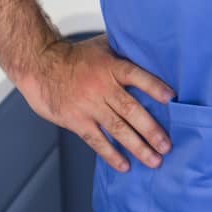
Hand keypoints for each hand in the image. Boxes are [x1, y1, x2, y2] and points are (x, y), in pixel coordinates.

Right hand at [18, 34, 174, 171]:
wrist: (40, 65)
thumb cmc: (74, 56)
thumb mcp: (102, 46)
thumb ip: (124, 51)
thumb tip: (152, 49)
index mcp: (111, 67)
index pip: (137, 76)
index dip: (154, 86)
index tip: (171, 98)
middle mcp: (102, 87)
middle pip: (131, 110)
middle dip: (151, 130)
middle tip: (167, 146)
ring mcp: (89, 106)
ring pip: (118, 129)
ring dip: (138, 146)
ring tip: (154, 160)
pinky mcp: (76, 120)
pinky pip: (96, 140)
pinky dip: (111, 154)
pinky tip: (125, 165)